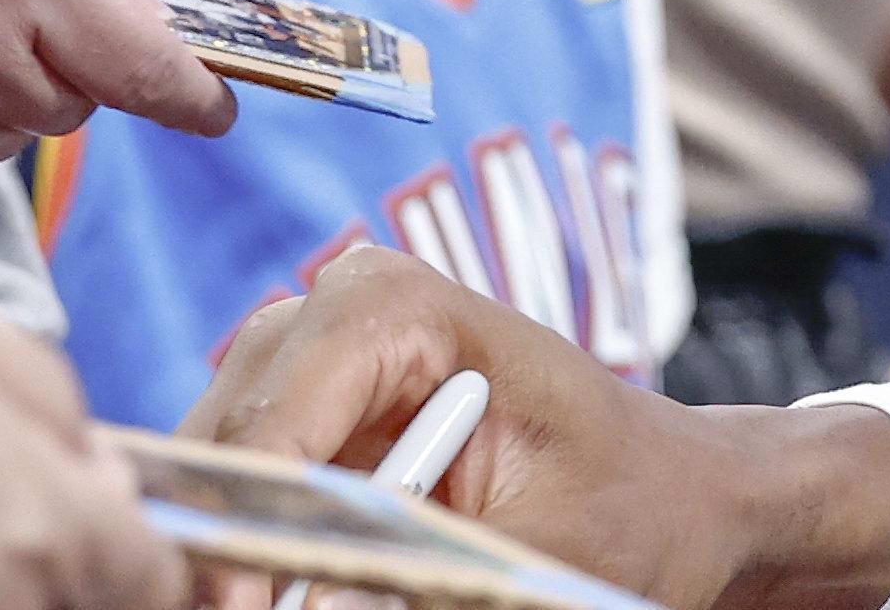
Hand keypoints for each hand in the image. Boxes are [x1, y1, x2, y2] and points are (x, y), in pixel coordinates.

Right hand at [191, 248, 889, 609]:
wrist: (674, 493)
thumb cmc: (634, 509)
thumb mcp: (541, 562)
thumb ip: (423, 581)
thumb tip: (320, 603)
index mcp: (403, 309)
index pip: (276, 413)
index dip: (242, 519)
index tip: (231, 603)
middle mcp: (340, 312)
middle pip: (223, 439)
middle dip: (214, 539)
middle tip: (221, 608)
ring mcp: (313, 365)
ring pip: (214, 471)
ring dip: (224, 548)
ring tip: (245, 600)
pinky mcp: (308, 425)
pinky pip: (242, 494)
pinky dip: (248, 550)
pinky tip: (267, 590)